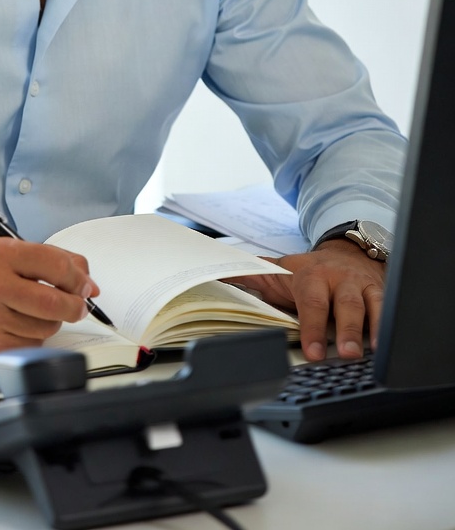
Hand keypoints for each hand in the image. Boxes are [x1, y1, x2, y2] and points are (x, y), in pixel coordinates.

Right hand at [0, 238, 98, 356]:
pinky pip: (31, 344)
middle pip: (54, 303)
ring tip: (35, 309)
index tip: (85, 284)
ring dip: (51, 320)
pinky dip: (33, 335)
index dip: (78, 278)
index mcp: (0, 255)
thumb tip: (88, 283)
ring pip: (46, 327)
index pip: (55, 266)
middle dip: (75, 305)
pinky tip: (19, 323)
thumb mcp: (12, 252)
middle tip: (77, 303)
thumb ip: (54, 260)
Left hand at [229, 239, 385, 360]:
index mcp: (311, 276)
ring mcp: (361, 285)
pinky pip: (387, 306)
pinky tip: (387, 344)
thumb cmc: (309, 271)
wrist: (345, 252)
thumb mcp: (279, 271)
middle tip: (344, 354)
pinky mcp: (380, 291)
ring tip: (366, 353)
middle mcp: (338, 280)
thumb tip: (217, 272)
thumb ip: (251, 274)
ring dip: (369, 330)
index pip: (311, 302)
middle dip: (345, 329)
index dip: (311, 327)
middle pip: (343, 304)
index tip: (312, 352)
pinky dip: (388, 324)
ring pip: (369, 306)